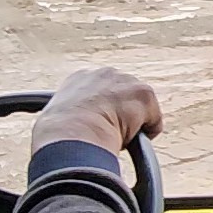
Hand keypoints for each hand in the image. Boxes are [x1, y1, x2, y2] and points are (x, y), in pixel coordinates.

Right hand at [32, 68, 163, 156]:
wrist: (72, 136)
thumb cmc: (58, 138)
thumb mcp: (58, 123)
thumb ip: (71, 121)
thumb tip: (69, 136)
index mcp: (80, 79)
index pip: (101, 94)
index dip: (104, 114)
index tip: (99, 128)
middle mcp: (104, 73)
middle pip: (125, 98)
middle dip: (121, 116)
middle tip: (108, 135)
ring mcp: (125, 82)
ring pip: (139, 110)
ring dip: (132, 126)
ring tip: (113, 138)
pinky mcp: (144, 94)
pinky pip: (154, 122)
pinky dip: (146, 135)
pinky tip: (127, 139)